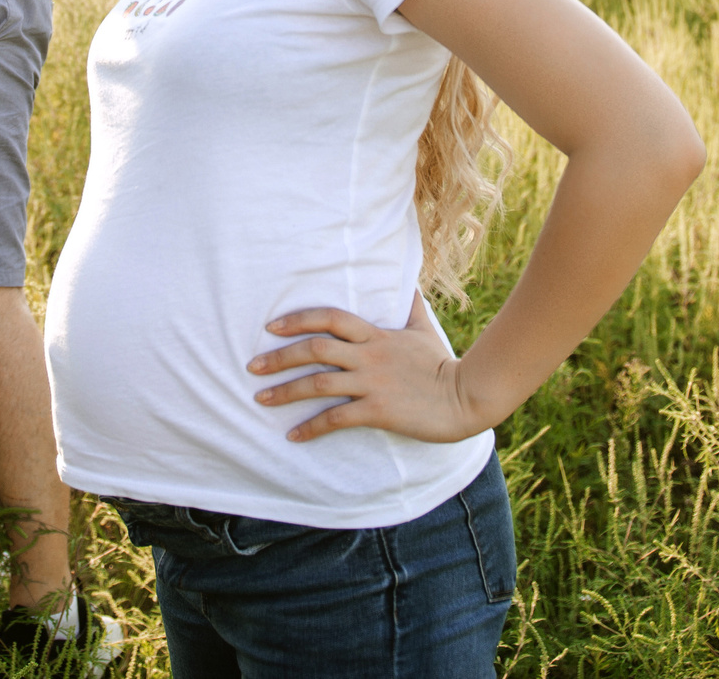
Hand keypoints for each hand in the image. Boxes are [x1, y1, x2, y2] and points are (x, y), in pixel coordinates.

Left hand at [248, 303, 494, 442]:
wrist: (465, 397)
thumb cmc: (441, 364)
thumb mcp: (423, 328)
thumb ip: (410, 306)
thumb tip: (408, 282)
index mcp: (375, 335)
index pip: (329, 318)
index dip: (298, 319)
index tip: (271, 327)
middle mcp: (369, 356)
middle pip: (315, 349)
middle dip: (280, 357)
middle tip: (252, 366)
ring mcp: (372, 383)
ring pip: (319, 384)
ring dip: (285, 391)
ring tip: (260, 398)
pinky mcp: (377, 411)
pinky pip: (336, 419)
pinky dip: (311, 428)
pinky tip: (293, 435)